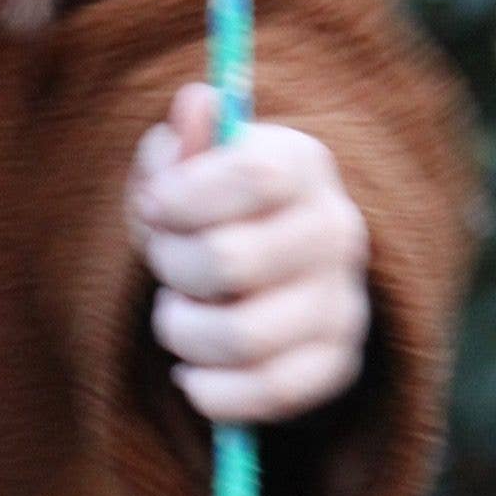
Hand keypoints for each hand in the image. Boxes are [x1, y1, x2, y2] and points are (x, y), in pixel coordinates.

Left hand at [127, 81, 369, 422]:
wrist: (260, 268)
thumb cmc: (208, 206)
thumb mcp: (186, 166)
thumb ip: (182, 143)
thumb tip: (196, 102)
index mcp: (304, 164)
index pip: (254, 176)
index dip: (186, 195)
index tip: (151, 205)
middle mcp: (338, 231)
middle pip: (233, 261)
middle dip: (172, 265)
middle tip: (162, 259)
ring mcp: (344, 302)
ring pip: (244, 336)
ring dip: (182, 330)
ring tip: (175, 314)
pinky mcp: (337, 364)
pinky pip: (270, 393)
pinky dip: (212, 390)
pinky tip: (192, 369)